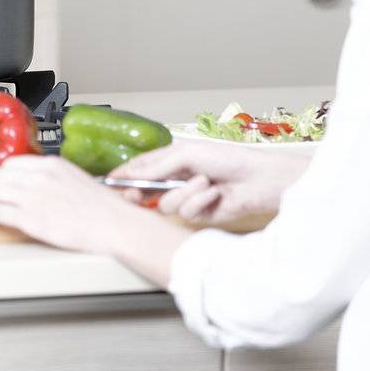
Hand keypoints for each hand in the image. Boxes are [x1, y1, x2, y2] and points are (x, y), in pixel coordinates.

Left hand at [0, 154, 135, 251]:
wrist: (114, 224)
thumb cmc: (105, 208)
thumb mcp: (78, 180)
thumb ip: (56, 179)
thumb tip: (44, 186)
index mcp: (52, 165)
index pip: (14, 163)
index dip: (4, 175)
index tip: (2, 182)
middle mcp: (39, 176)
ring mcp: (33, 196)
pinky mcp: (30, 218)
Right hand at [108, 141, 309, 224]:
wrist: (259, 180)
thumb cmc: (229, 159)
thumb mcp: (187, 155)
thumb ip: (157, 166)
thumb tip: (132, 173)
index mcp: (171, 160)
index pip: (140, 168)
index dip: (124, 175)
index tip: (110, 182)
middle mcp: (176, 179)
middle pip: (145, 190)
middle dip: (141, 193)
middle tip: (136, 195)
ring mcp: (187, 197)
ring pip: (165, 205)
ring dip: (185, 193)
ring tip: (204, 183)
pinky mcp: (199, 215)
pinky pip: (185, 213)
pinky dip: (199, 202)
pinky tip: (214, 194)